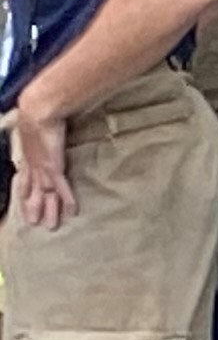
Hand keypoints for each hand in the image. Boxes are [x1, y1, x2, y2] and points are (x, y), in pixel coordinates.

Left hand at [11, 111, 72, 230]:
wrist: (38, 113)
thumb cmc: (37, 114)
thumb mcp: (33, 125)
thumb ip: (38, 132)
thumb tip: (41, 128)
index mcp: (29, 156)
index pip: (26, 178)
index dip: (24, 190)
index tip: (23, 200)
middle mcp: (34, 166)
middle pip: (34, 192)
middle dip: (34, 207)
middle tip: (35, 223)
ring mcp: (43, 169)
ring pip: (46, 195)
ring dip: (49, 211)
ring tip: (52, 226)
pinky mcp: (54, 169)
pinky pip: (62, 189)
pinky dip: (67, 201)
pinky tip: (72, 212)